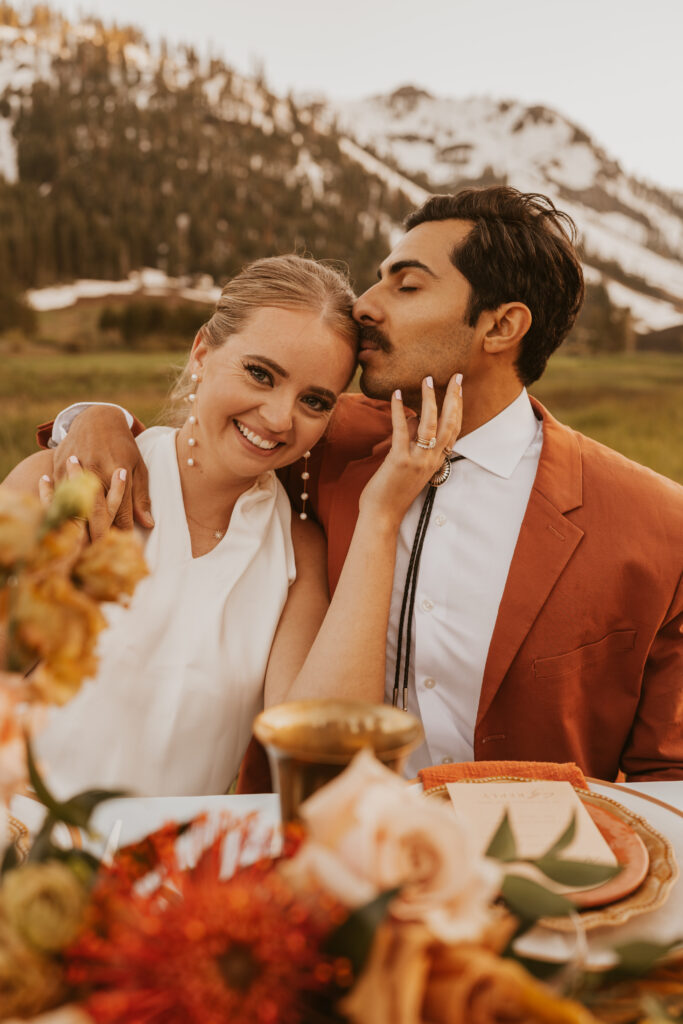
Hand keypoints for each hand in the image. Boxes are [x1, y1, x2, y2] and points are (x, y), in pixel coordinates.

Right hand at [52, 406, 152, 537]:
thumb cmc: (122, 445)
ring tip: (83, 543)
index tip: (125, 544)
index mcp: (118, 470)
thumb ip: (141, 496)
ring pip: (74, 506)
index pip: (121, 511)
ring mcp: (74, 467)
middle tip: (103, 549)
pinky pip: (58, 494)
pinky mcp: (57, 466)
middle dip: (100, 535)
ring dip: (79, 525)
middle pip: (96, 513)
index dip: (123, 531)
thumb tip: (147, 524)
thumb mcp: (138, 466)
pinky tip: (65, 521)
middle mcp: (95, 470)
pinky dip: (61, 508)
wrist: (95, 418)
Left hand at [359, 373, 462, 526]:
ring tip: (427, 380)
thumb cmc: (392, 492)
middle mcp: (431, 461)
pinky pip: (402, 430)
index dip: (458, 408)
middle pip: (449, 424)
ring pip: (430, 425)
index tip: (459, 388)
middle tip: (456, 377)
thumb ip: (415, 444)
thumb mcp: (410, 466)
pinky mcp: (399, 460)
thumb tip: (415, 419)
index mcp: (436, 462)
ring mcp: (417, 461)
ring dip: (429, 400)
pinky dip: (400, 411)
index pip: (454, 431)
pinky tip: (397, 395)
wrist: (382, 516)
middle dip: (453, 398)